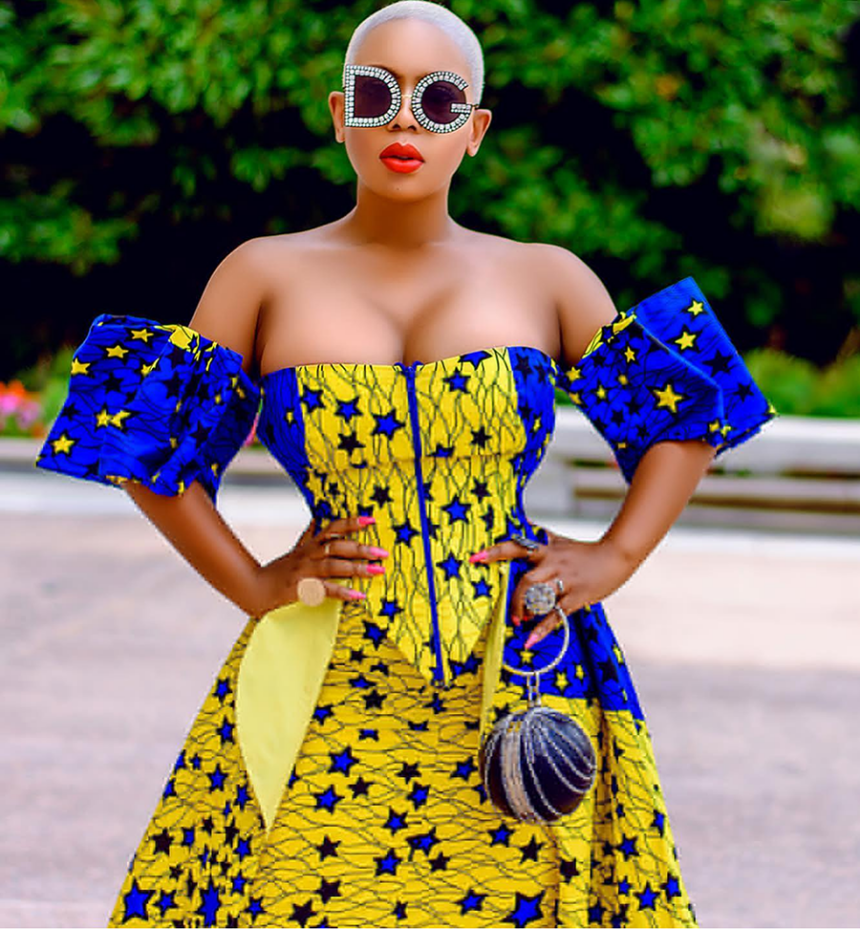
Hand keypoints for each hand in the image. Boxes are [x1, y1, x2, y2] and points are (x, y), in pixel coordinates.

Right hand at [253, 515, 388, 614]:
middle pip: (338, 546)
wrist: (254, 588)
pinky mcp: (301, 588)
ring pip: (334, 566)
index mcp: (310, 545)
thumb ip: (308, 536)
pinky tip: (358, 595)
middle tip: (383, 553)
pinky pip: (325, 589)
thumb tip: (317, 520)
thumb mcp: (294, 550)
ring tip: (378, 571)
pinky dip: (342, 591)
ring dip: (357, 569)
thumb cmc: (278, 571)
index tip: (371, 520)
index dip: (352, 522)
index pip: (333, 528)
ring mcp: (305, 571)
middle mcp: (309, 555)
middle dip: (362, 549)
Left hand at [469, 532, 634, 647]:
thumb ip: (542, 535)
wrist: (617, 556)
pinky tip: (529, 640)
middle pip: (526, 580)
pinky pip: (556, 615)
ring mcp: (565, 581)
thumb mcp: (561, 540)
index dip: (495, 552)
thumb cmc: (584, 551)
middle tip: (507, 612)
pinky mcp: (576, 597)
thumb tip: (526, 522)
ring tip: (518, 621)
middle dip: (513, 597)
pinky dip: (542, 629)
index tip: (475, 558)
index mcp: (546, 550)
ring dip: (525, 610)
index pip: (517, 547)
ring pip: (539, 597)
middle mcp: (553, 564)